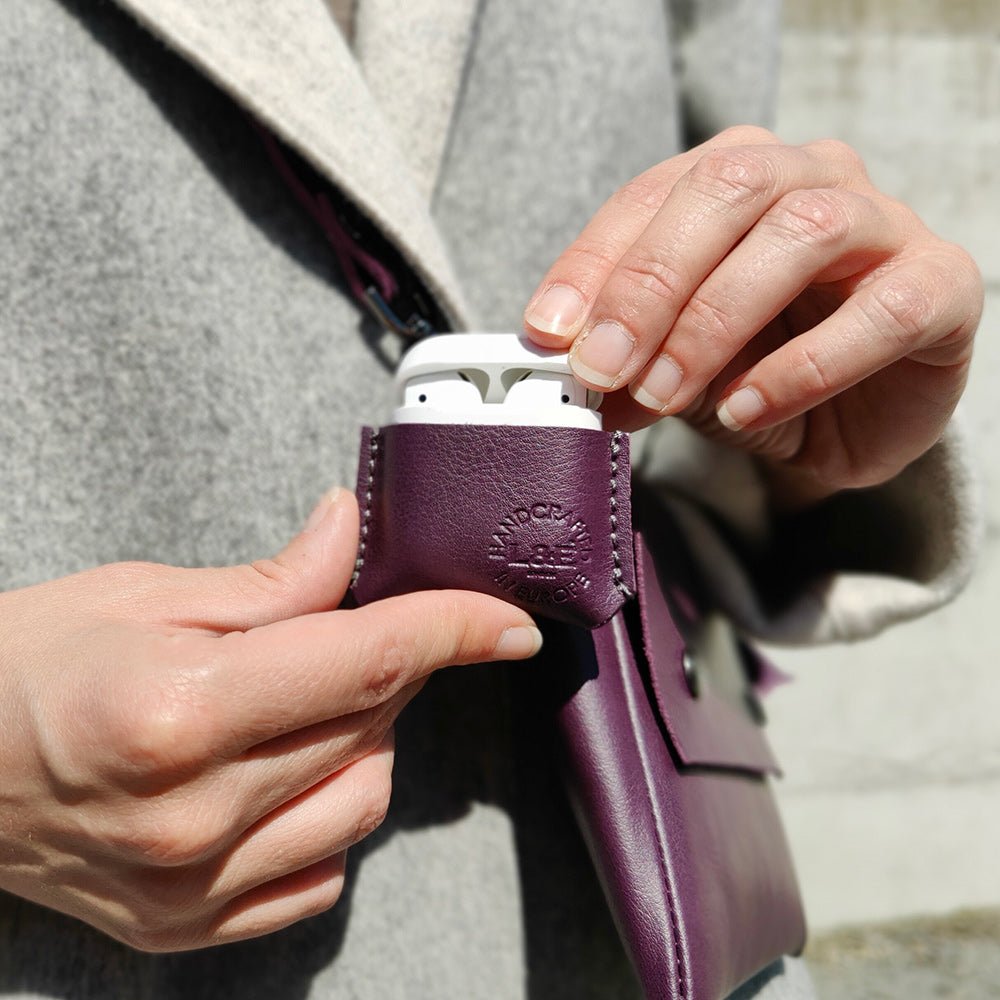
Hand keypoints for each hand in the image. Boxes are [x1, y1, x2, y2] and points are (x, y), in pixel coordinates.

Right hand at [0, 489, 539, 950]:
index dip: (453, 630)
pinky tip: (281, 771)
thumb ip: (271, 582)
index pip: (364, 663)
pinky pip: (321, 872)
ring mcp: (190, 886)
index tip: (510, 623)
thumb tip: (352, 533)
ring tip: (302, 699)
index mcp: (179, 714)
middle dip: (393, 665)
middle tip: (356, 627)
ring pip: (361, 801)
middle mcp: (193, 817)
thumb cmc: (21, 664)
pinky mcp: (185, 926)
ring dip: (364, 738)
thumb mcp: (140, 595)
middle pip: (370, 726)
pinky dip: (327, 811)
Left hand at [524, 126, 981, 506]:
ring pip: (799, 235)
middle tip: (601, 369)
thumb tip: (573, 368)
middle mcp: (809, 177)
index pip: (651, 195)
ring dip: (714, 323)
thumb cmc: (758, 369)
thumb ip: (632, 355)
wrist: (853, 419)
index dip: (593, 262)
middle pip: (725, 192)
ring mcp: (882, 223)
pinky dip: (802, 367)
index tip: (547, 332)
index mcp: (733, 178)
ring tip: (665, 396)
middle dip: (648, 286)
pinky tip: (749, 411)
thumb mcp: (675, 362)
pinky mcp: (941, 285)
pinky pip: (879, 312)